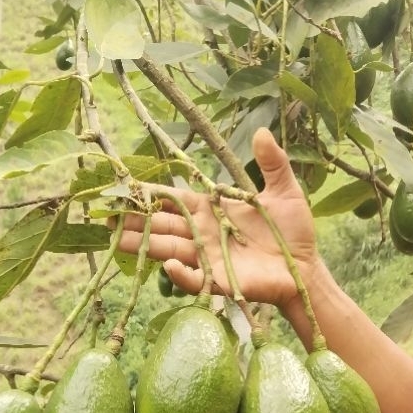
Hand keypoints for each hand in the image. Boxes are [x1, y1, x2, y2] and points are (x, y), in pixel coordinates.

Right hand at [120, 127, 320, 314]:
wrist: (307, 268)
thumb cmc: (293, 231)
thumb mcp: (285, 192)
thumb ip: (273, 164)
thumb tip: (263, 132)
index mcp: (212, 209)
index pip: (173, 198)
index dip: (150, 193)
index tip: (125, 186)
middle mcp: (203, 233)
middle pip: (162, 224)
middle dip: (134, 220)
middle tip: (105, 216)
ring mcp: (209, 258)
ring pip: (169, 249)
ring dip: (143, 245)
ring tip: (117, 240)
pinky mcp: (220, 281)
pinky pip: (195, 279)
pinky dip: (181, 274)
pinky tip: (169, 265)